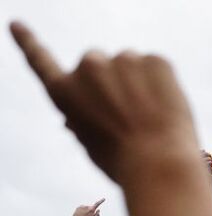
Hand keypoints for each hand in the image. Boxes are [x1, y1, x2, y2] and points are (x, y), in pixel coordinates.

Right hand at [10, 22, 198, 183]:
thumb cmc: (123, 164)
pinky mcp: (155, 60)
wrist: (158, 165)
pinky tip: (166, 110)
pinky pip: (158, 68)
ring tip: (150, 118)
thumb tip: (74, 119)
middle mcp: (88, 66)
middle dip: (111, 83)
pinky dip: (164, 85)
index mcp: (64, 91)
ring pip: (131, 66)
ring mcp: (122, 59)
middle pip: (99, 65)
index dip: (27, 42)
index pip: (40, 60)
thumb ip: (83, 121)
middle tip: (129, 116)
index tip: (16, 25)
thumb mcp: (91, 145)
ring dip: (139, 83)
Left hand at [71, 199, 104, 215]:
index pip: (97, 204)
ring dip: (85, 211)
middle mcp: (87, 206)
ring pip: (85, 208)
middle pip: (90, 208)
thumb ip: (97, 214)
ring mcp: (82, 206)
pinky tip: (80, 215)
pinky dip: (81, 211)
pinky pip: (81, 208)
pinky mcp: (78, 207)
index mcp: (91, 209)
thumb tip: (98, 210)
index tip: (104, 199)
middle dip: (90, 211)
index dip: (101, 201)